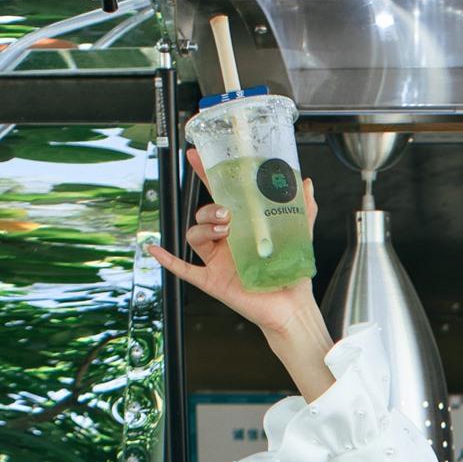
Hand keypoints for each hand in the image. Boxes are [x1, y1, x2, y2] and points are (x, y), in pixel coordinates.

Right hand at [144, 147, 334, 396]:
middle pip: (203, 213)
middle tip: (227, 214)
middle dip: (209, 208)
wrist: (292, 306)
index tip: (197, 155)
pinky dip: (168, 259)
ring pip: (194, 235)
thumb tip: (307, 183)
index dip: (206, 174)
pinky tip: (155, 249)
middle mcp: (226, 240)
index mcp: (242, 225)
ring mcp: (217, 259)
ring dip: (203, 228)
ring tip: (224, 232)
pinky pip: (183, 268)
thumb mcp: (299, 234)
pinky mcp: (212, 280)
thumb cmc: (292, 272)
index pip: (219, 194)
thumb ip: (302, 208)